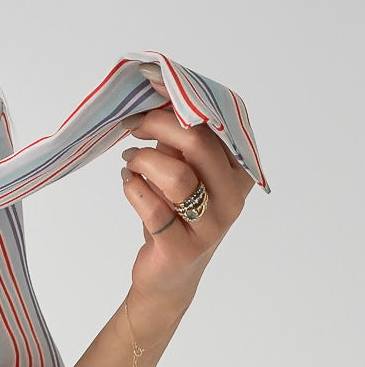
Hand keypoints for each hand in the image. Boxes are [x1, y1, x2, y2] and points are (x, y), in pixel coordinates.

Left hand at [119, 69, 256, 322]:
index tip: (154, 88)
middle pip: (197, 144)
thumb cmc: (175, 217)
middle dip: (157, 126)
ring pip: (176, 176)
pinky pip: (153, 209)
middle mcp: (232, 197)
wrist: (168, 277)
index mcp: (239, 171)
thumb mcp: (183, 173)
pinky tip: (127, 182)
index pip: (218, 124)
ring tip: (129, 161)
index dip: (185, 102)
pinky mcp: (182, 248)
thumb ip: (178, 142)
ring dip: (143, 160)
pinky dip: (133, 189)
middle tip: (133, 126)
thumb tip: (155, 97)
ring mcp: (210, 225)